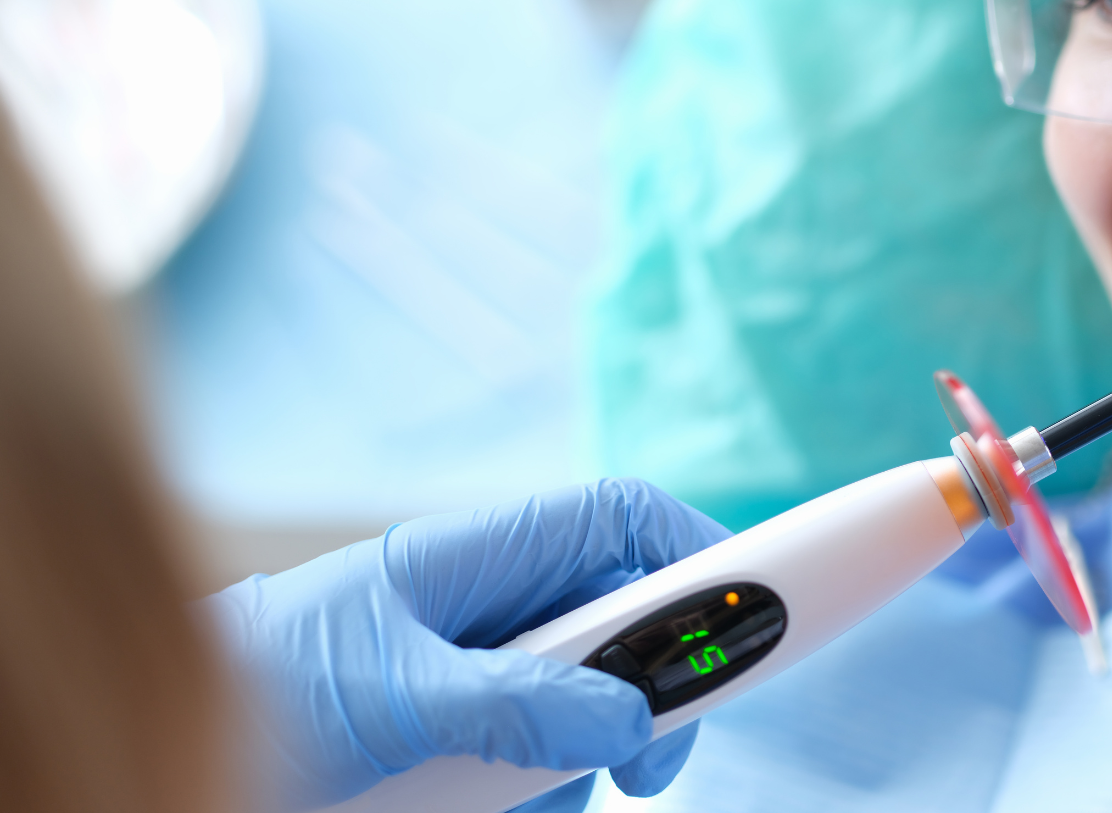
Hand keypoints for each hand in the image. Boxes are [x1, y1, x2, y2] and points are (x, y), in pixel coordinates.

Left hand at [206, 479, 729, 810]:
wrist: (173, 749)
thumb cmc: (262, 683)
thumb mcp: (397, 692)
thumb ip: (518, 703)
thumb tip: (628, 720)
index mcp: (481, 555)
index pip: (617, 519)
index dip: (692, 548)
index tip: (746, 611)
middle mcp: (490, 605)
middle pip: (622, 619)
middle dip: (658, 684)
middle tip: (660, 761)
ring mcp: (478, 672)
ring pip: (589, 699)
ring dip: (601, 750)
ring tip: (574, 798)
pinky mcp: (460, 737)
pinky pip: (541, 756)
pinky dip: (551, 789)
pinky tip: (525, 809)